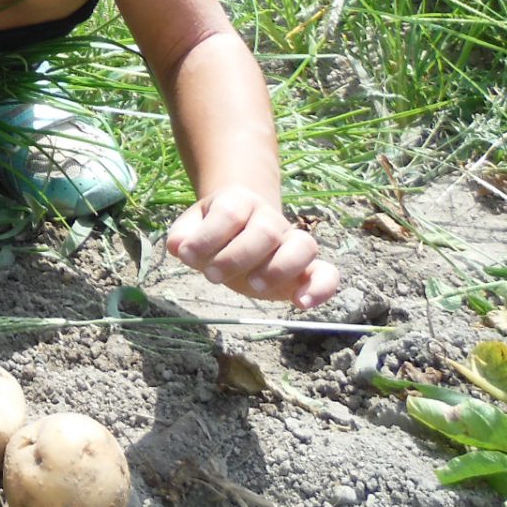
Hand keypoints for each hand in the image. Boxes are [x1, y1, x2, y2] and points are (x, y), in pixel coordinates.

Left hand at [166, 185, 339, 308]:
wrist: (241, 229)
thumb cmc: (214, 231)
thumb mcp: (193, 228)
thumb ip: (183, 235)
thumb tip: (178, 246)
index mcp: (239, 202)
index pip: (229, 213)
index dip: (208, 236)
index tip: (187, 256)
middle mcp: (270, 218)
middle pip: (265, 230)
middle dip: (237, 256)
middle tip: (213, 275)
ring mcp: (291, 241)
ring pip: (303, 246)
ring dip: (278, 268)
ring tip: (254, 287)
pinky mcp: (307, 268)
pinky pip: (328, 273)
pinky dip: (320, 288)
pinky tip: (300, 304)